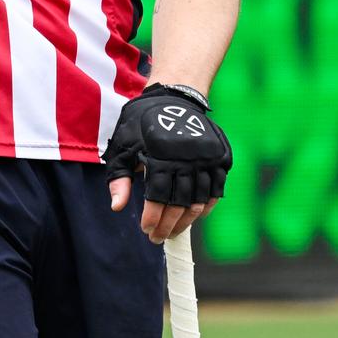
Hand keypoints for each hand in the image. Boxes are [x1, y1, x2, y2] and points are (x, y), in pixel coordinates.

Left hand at [104, 84, 231, 243]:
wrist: (173, 99)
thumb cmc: (141, 125)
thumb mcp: (123, 147)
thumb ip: (119, 178)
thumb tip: (117, 207)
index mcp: (161, 156)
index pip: (158, 198)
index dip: (152, 218)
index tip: (146, 230)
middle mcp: (186, 158)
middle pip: (179, 204)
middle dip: (168, 226)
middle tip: (159, 238)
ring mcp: (206, 158)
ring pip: (199, 201)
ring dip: (187, 221)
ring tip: (175, 231)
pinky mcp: (220, 157)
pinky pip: (217, 190)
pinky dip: (207, 206)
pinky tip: (194, 215)